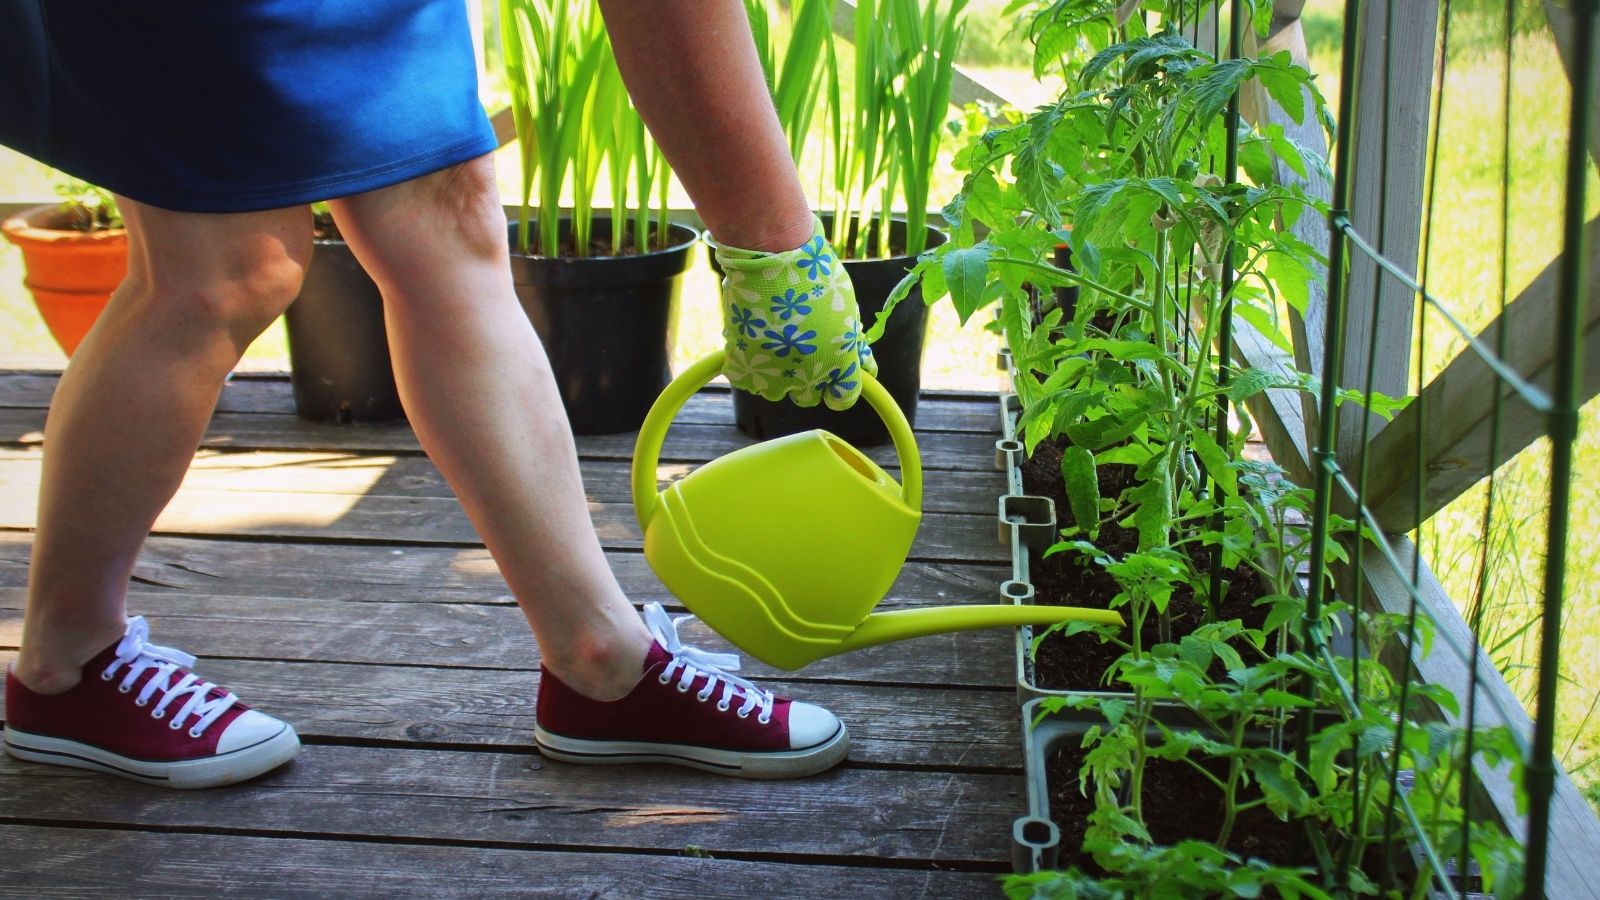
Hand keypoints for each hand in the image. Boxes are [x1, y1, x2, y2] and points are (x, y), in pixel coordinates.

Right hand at [709, 218, 876, 410]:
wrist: (772, 258)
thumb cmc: (814, 278)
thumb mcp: (847, 309)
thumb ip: (854, 344)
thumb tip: (866, 364)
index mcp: (839, 365)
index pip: (843, 399)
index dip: (840, 386)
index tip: (835, 370)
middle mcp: (808, 379)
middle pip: (809, 397)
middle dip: (808, 376)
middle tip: (801, 344)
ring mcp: (774, 377)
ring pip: (778, 391)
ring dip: (777, 373)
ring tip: (776, 339)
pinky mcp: (744, 368)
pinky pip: (750, 380)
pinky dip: (752, 365)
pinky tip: (756, 340)